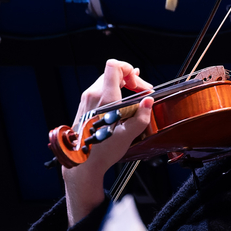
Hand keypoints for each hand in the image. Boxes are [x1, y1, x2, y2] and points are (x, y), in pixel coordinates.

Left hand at [64, 59, 153, 224]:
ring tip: (134, 97)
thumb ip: (141, 117)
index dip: (129, 69)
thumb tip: (149, 102)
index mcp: (105, 99)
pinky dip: (113, 92)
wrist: (81, 163)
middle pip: (113, 72)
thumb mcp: (127, 135)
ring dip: (122, 85)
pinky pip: (100, 90)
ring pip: (106, 81)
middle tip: (143, 92)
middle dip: (130, 79)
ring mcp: (87, 100)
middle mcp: (93, 95)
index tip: (139, 82)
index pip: (114, 66)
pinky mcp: (84, 106)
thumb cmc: (102, 151)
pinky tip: (121, 103)